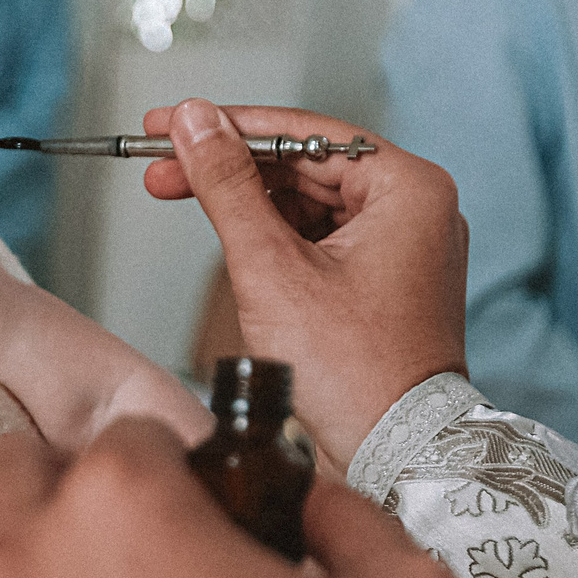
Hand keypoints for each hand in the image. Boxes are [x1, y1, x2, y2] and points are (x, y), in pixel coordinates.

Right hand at [142, 99, 466, 461]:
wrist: (396, 455)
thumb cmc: (354, 375)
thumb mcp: (271, 268)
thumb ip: (228, 185)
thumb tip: (194, 122)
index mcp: (409, 190)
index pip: (303, 135)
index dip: (227, 127)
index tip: (170, 124)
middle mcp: (417, 209)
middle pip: (304, 166)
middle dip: (229, 168)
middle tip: (160, 167)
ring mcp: (404, 246)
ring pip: (308, 202)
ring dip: (245, 202)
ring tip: (180, 196)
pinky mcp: (386, 279)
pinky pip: (321, 237)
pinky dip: (273, 237)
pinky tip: (228, 235)